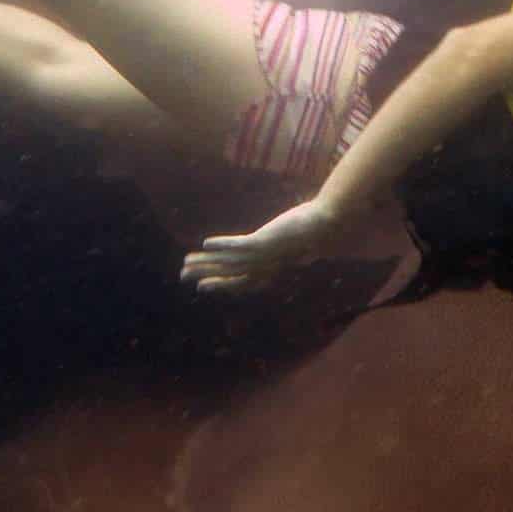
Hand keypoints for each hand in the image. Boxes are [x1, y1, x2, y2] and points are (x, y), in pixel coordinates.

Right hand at [181, 199, 343, 294]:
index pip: (241, 281)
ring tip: (186, 262)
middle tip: (184, 276)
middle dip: (205, 275)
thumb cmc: (318, 234)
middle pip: (228, 275)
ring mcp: (263, 256)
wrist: (328, 225)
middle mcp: (264, 267)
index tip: (203, 286)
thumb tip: (307, 255)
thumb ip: (301, 253)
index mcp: (271, 269)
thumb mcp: (306, 246)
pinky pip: (237, 246)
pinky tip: (204, 244)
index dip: (220, 284)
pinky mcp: (263, 241)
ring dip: (205, 263)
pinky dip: (221, 245)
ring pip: (227, 263)